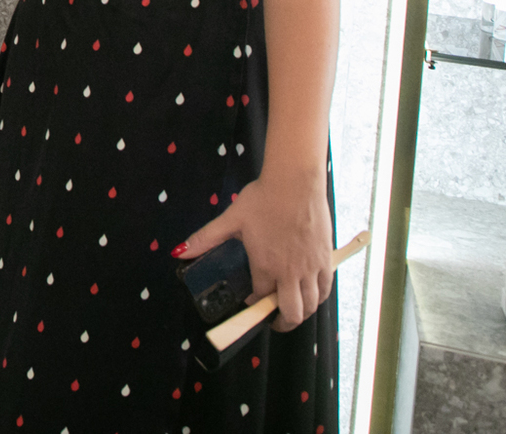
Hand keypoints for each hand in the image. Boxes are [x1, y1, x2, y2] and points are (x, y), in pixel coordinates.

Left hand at [174, 168, 333, 329]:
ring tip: (291, 310)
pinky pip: (326, 290)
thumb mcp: (230, 218)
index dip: (254, 304)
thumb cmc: (262, 199)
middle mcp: (290, 273)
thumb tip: (179, 252)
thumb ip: (206, 239)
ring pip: (311, 306)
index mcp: (265, 266)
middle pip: (291, 313)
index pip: (261, 298)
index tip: (250, 299)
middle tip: (273, 319)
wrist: (295, 182)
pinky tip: (311, 295)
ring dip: (300, 314)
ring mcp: (311, 267)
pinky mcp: (326, 259)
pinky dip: (318, 299)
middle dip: (281, 322)